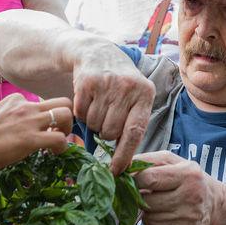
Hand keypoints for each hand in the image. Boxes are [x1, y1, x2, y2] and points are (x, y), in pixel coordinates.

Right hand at [0, 94, 73, 174]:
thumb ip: (7, 119)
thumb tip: (12, 131)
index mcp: (15, 100)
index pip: (41, 103)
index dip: (46, 117)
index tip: (42, 130)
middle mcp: (25, 106)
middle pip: (62, 102)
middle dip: (65, 118)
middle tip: (58, 133)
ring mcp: (29, 121)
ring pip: (66, 115)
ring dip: (67, 130)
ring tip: (58, 144)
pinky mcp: (30, 139)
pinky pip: (60, 139)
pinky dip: (62, 147)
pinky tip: (54, 154)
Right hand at [71, 44, 154, 174]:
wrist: (98, 53)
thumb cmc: (120, 84)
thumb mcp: (135, 97)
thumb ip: (132, 125)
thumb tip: (123, 164)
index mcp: (145, 93)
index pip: (135, 132)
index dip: (124, 155)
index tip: (117, 171)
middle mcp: (127, 87)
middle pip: (110, 132)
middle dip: (106, 131)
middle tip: (107, 116)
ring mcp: (107, 83)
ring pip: (95, 124)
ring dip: (94, 121)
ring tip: (99, 104)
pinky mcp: (87, 82)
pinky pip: (80, 114)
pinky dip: (82, 113)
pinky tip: (89, 99)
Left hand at [132, 151, 225, 224]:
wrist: (214, 206)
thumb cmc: (188, 180)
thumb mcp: (173, 162)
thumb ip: (148, 161)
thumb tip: (121, 169)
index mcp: (187, 173)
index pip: (148, 178)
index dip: (134, 180)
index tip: (133, 181)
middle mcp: (191, 196)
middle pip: (146, 201)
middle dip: (141, 199)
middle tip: (148, 195)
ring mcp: (189, 218)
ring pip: (148, 219)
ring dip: (147, 214)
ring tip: (158, 206)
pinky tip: (163, 219)